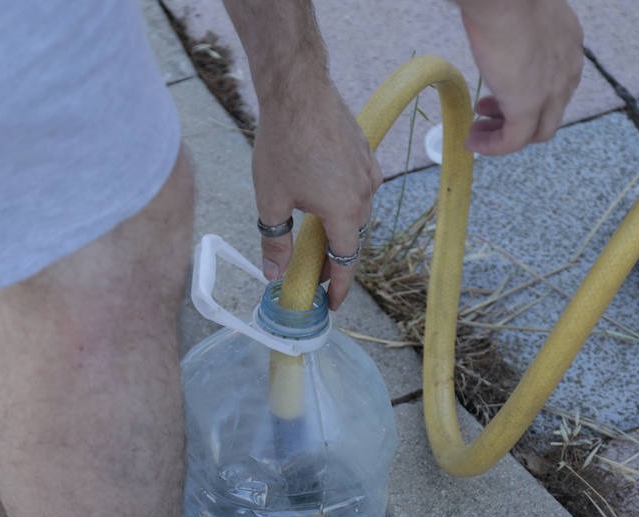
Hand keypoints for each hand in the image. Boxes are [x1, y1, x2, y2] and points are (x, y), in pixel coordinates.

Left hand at [252, 77, 380, 309]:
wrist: (298, 91)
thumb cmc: (283, 143)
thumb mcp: (271, 200)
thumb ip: (275, 241)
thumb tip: (274, 272)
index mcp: (343, 212)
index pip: (346, 262)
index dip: (339, 287)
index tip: (333, 303)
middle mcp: (363, 194)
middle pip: (353, 238)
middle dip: (336, 259)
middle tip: (315, 272)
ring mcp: (368, 170)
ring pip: (358, 211)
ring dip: (340, 227)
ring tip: (318, 235)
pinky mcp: (365, 152)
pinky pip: (360, 185)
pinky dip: (346, 199)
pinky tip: (325, 195)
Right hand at [459, 0, 583, 153]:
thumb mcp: (521, 15)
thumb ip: (517, 31)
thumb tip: (496, 31)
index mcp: (568, 46)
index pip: (555, 84)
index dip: (526, 92)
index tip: (498, 93)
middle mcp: (568, 71)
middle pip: (548, 111)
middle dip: (515, 115)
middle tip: (486, 113)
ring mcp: (551, 92)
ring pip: (535, 131)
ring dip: (504, 135)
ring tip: (476, 132)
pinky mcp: (528, 108)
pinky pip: (513, 140)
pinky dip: (494, 146)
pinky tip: (473, 143)